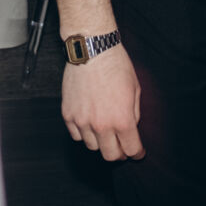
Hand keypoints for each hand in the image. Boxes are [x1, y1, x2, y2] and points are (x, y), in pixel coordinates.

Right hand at [61, 44, 142, 160]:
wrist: (92, 50)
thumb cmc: (116, 65)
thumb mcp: (135, 90)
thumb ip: (134, 114)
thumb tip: (131, 128)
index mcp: (122, 120)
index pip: (131, 149)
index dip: (136, 153)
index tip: (137, 152)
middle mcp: (101, 125)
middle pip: (110, 155)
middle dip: (119, 153)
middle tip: (122, 147)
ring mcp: (82, 121)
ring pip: (92, 146)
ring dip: (100, 142)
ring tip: (105, 131)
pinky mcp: (68, 114)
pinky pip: (76, 135)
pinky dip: (84, 133)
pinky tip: (90, 124)